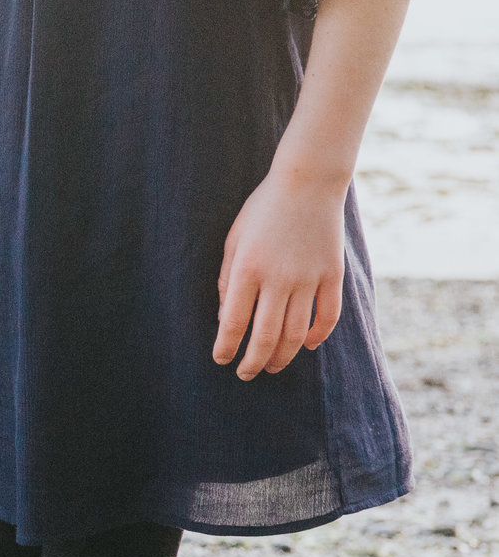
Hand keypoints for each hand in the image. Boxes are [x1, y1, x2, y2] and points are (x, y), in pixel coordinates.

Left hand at [213, 167, 346, 378]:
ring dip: (282, 355)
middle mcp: (278, 278)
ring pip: (295, 332)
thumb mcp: (234, 241)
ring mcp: (309, 277)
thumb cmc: (262, 211)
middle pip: (265, 336)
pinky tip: (305, 345)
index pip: (234, 323)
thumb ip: (228, 281)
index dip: (226, 347)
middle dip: (253, 362)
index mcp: (247, 270)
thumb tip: (226, 317)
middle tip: (246, 374)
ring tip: (272, 366)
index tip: (221, 360)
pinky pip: (328, 315)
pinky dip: (317, 335)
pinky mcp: (333, 274)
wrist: (308, 182)